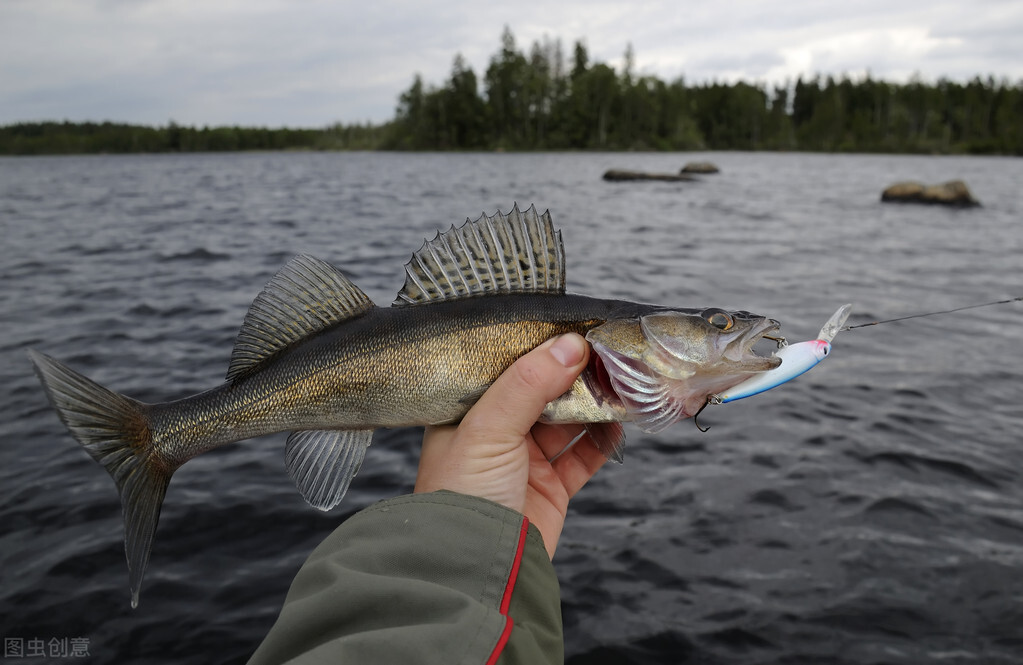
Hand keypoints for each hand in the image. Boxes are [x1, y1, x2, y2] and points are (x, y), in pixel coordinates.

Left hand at [414, 333, 606, 557]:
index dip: (538, 349)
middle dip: (573, 374)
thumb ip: (529, 383)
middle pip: (541, 392)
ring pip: (567, 421)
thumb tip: (571, 344)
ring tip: (620, 383)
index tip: (573, 327)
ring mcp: (524, 462)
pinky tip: (618, 423)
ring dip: (593, 404)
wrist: (476, 569)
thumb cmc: (462, 495)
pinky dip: (602, 439)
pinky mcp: (550, 489)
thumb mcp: (488, 427)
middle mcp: (494, 434)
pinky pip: (583, 456)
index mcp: (466, 413)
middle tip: (606, 352)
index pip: (505, 368)